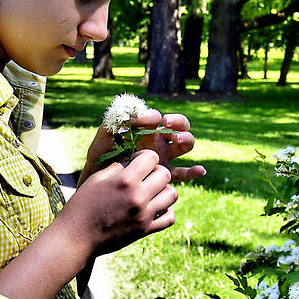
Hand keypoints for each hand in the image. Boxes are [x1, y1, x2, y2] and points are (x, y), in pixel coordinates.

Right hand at [62, 149, 176, 256]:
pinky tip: (155, 208)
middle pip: (165, 174)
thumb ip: (116, 168)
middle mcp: (138, 196)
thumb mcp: (95, 179)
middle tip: (145, 177)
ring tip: (151, 192)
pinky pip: (170, 218)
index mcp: (125, 180)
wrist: (76, 238)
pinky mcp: (145, 230)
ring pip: (172, 194)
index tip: (136, 162)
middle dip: (156, 171)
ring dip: (164, 190)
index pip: (151, 157)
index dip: (145, 156)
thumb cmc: (82, 205)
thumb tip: (131, 163)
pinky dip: (167, 211)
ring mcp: (144, 215)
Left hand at [79, 108, 205, 184]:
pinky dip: (194, 171)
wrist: (97, 184)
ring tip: (178, 140)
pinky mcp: (166, 174)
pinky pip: (184, 173)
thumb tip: (131, 113)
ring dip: (186, 139)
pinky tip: (200, 171)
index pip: (157, 117)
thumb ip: (112, 124)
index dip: (154, 116)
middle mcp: (158, 140)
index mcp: (145, 129)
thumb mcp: (102, 139)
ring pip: (185, 144)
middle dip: (178, 122)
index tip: (148, 121)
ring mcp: (164, 156)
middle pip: (179, 125)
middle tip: (167, 125)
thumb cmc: (99, 159)